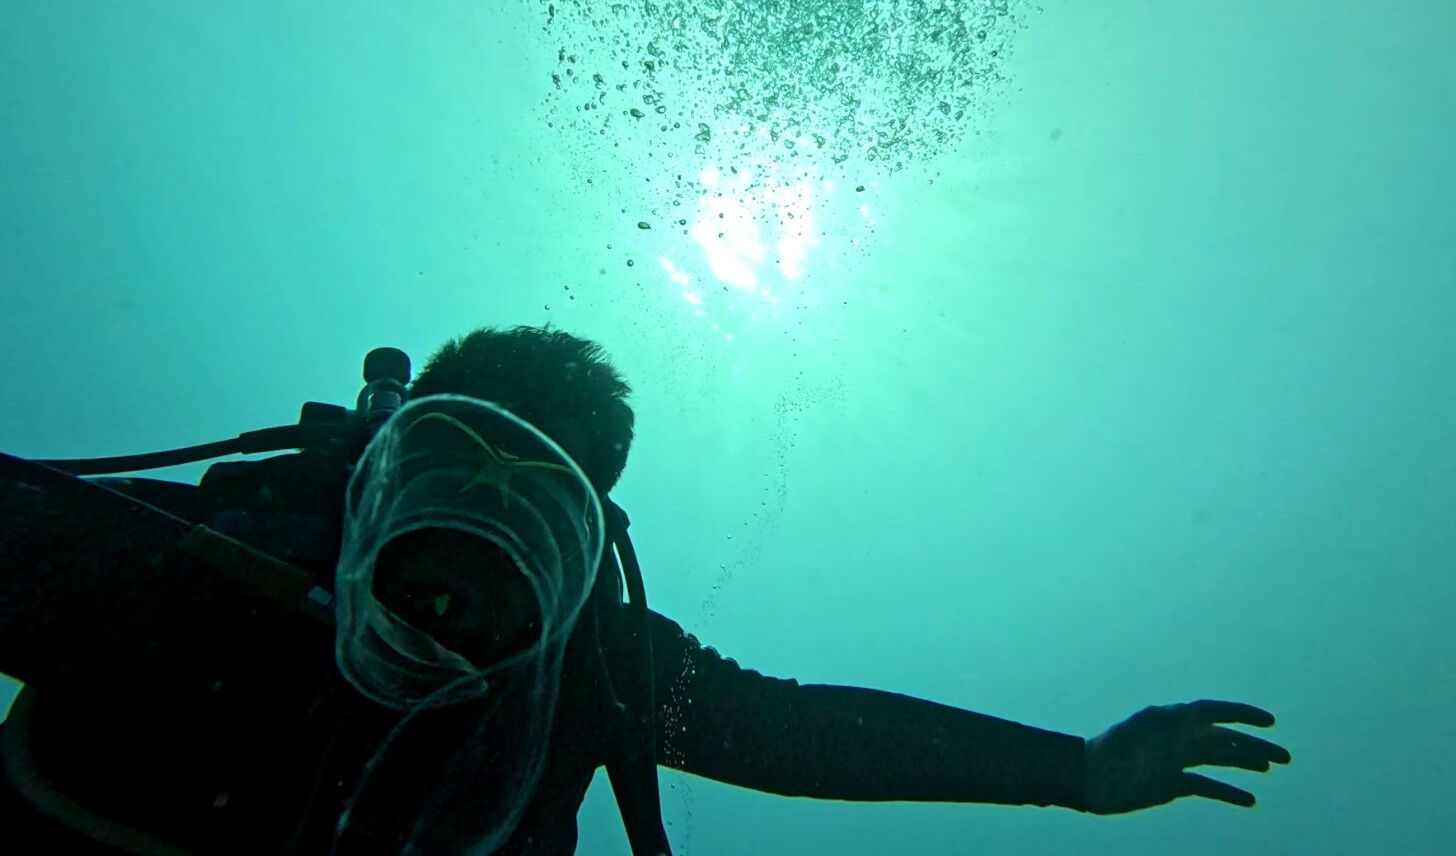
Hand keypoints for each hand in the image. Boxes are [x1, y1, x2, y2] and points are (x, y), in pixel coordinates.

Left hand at [1083, 699, 1289, 813]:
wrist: (1090, 779)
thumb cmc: (1112, 750)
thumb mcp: (1140, 729)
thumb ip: (1169, 720)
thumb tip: (1196, 714)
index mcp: (1172, 719)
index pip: (1214, 711)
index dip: (1242, 715)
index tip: (1270, 722)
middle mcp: (1178, 737)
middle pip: (1224, 738)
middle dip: (1254, 745)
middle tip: (1285, 757)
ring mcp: (1176, 760)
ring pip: (1219, 759)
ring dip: (1246, 763)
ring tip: (1272, 768)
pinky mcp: (1172, 784)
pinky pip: (1207, 786)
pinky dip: (1228, 792)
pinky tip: (1250, 799)